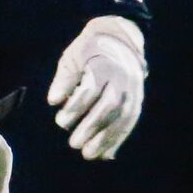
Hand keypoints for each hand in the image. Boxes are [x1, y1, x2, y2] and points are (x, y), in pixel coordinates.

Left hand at [48, 14, 145, 159]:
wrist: (120, 39)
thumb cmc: (89, 50)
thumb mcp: (73, 57)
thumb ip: (65, 79)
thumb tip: (53, 100)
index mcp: (104, 63)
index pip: (92, 88)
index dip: (76, 106)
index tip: (61, 121)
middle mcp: (123, 77)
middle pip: (110, 105)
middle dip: (92, 127)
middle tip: (74, 143)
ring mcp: (133, 90)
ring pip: (123, 117)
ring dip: (106, 138)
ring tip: (89, 154)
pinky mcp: (138, 100)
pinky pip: (130, 122)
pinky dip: (118, 139)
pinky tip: (106, 154)